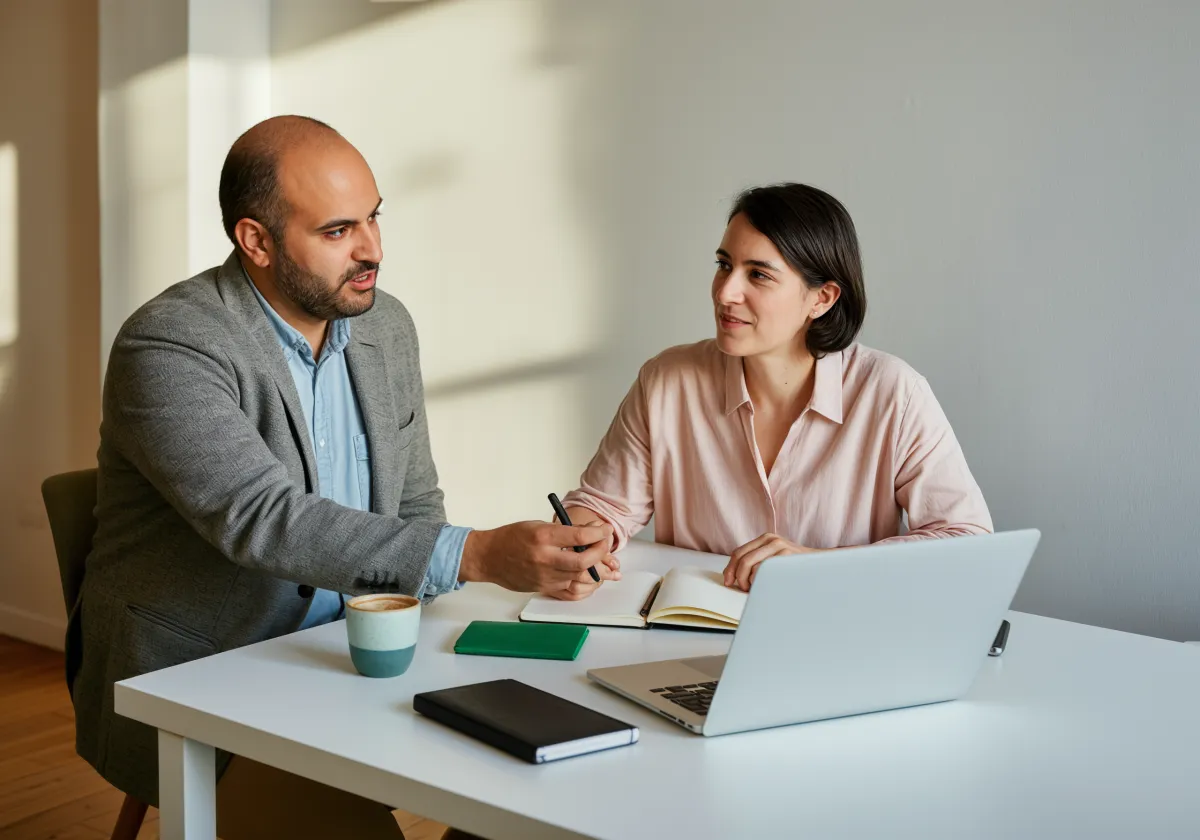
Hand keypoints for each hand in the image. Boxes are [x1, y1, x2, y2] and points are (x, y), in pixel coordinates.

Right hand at [458, 521, 619, 597]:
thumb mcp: (537, 525)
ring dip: (597, 570)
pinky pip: (572, 591)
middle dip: (601, 552)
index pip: (579, 536)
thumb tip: (591, 531)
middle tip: (605, 543)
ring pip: (581, 578)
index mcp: (542, 537)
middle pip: (583, 560)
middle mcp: (544, 558)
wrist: (488, 557)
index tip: (605, 529)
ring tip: (604, 562)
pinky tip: (590, 576)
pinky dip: (585, 584)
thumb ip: (564, 530)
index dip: (598, 532)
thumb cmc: (511, 538)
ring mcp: (545, 577)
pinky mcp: (544, 589)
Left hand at [723, 533, 820, 591]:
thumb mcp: (775, 558)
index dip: (730, 569)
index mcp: (766, 538)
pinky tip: (768, 585)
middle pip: (742, 559)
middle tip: (743, 588)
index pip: (739, 553)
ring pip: (752, 567)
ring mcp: (780, 547)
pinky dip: (761, 582)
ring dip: (751, 582)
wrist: (821, 565)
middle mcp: (771, 540)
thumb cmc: (795, 567)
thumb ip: (757, 561)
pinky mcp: (786, 557)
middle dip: (738, 577)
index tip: (728, 581)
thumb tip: (733, 575)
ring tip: (759, 587)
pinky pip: (764, 572)